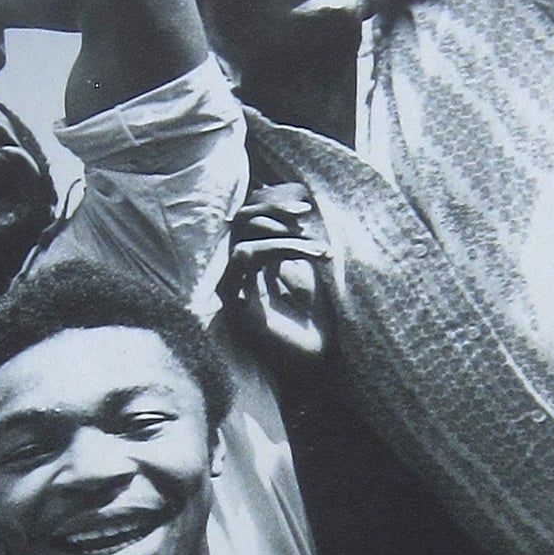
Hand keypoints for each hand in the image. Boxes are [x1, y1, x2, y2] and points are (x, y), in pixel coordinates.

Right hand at [220, 184, 335, 365]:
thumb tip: (289, 193)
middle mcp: (236, 272)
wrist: (321, 362)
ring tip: (321, 247)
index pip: (248, 213)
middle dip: (272, 206)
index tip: (305, 203)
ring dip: (284, 233)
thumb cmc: (318, 318)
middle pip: (238, 218)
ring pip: (243, 236)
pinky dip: (284, 247)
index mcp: (253, 259)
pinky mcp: (236, 303)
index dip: (272, 200)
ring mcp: (232, 288)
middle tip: (305, 212)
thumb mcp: (309, 265)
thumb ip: (294, 234)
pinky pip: (249, 258)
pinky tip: (317, 255)